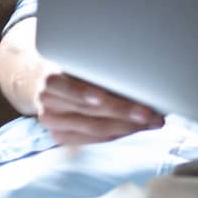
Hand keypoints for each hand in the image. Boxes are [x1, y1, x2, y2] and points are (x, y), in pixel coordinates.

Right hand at [32, 63, 164, 146]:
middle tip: (151, 112)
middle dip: (123, 111)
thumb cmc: (75, 65)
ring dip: (128, 126)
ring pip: (95, 128)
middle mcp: (48, 103)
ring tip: (153, 122)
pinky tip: (137, 128)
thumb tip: (139, 66)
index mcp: (50, 81)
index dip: (89, 92)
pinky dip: (119, 133)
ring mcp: (53, 122)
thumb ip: (99, 64)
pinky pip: (94, 139)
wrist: (44, 82)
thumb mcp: (82, 58)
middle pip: (88, 110)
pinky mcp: (61, 136)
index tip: (115, 93)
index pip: (71, 88)